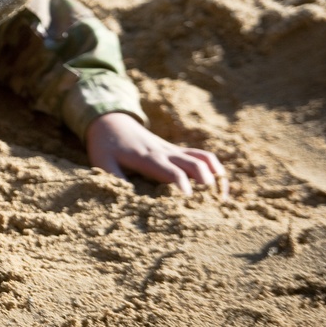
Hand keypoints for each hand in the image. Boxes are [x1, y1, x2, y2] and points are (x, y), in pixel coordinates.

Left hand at [85, 112, 228, 198]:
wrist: (111, 122)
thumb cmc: (106, 147)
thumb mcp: (103, 163)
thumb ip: (114, 179)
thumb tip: (124, 200)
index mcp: (147, 158)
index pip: (170, 171)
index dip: (181, 184)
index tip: (189, 200)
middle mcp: (164, 152)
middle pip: (193, 164)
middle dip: (206, 182)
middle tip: (214, 204)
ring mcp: (173, 150)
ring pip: (202, 158)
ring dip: (215, 175)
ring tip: (222, 197)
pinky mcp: (176, 151)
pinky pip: (201, 155)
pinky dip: (214, 167)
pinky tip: (220, 183)